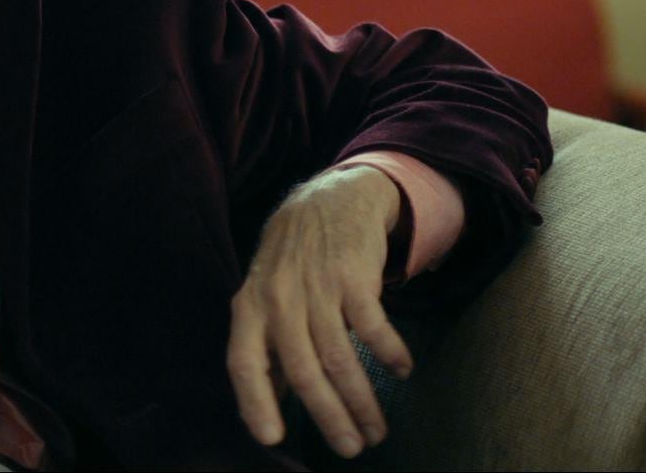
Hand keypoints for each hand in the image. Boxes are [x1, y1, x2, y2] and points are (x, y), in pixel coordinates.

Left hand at [227, 165, 412, 459]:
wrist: (330, 199)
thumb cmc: (293, 259)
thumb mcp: (266, 296)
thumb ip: (266, 345)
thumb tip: (270, 402)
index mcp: (249, 308)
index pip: (243, 362)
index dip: (255, 402)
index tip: (272, 438)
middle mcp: (278, 299)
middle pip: (302, 370)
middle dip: (328, 416)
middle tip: (351, 448)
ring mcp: (315, 287)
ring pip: (339, 358)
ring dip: (361, 400)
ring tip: (377, 428)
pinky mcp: (352, 276)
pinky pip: (373, 327)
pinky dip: (389, 353)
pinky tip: (402, 370)